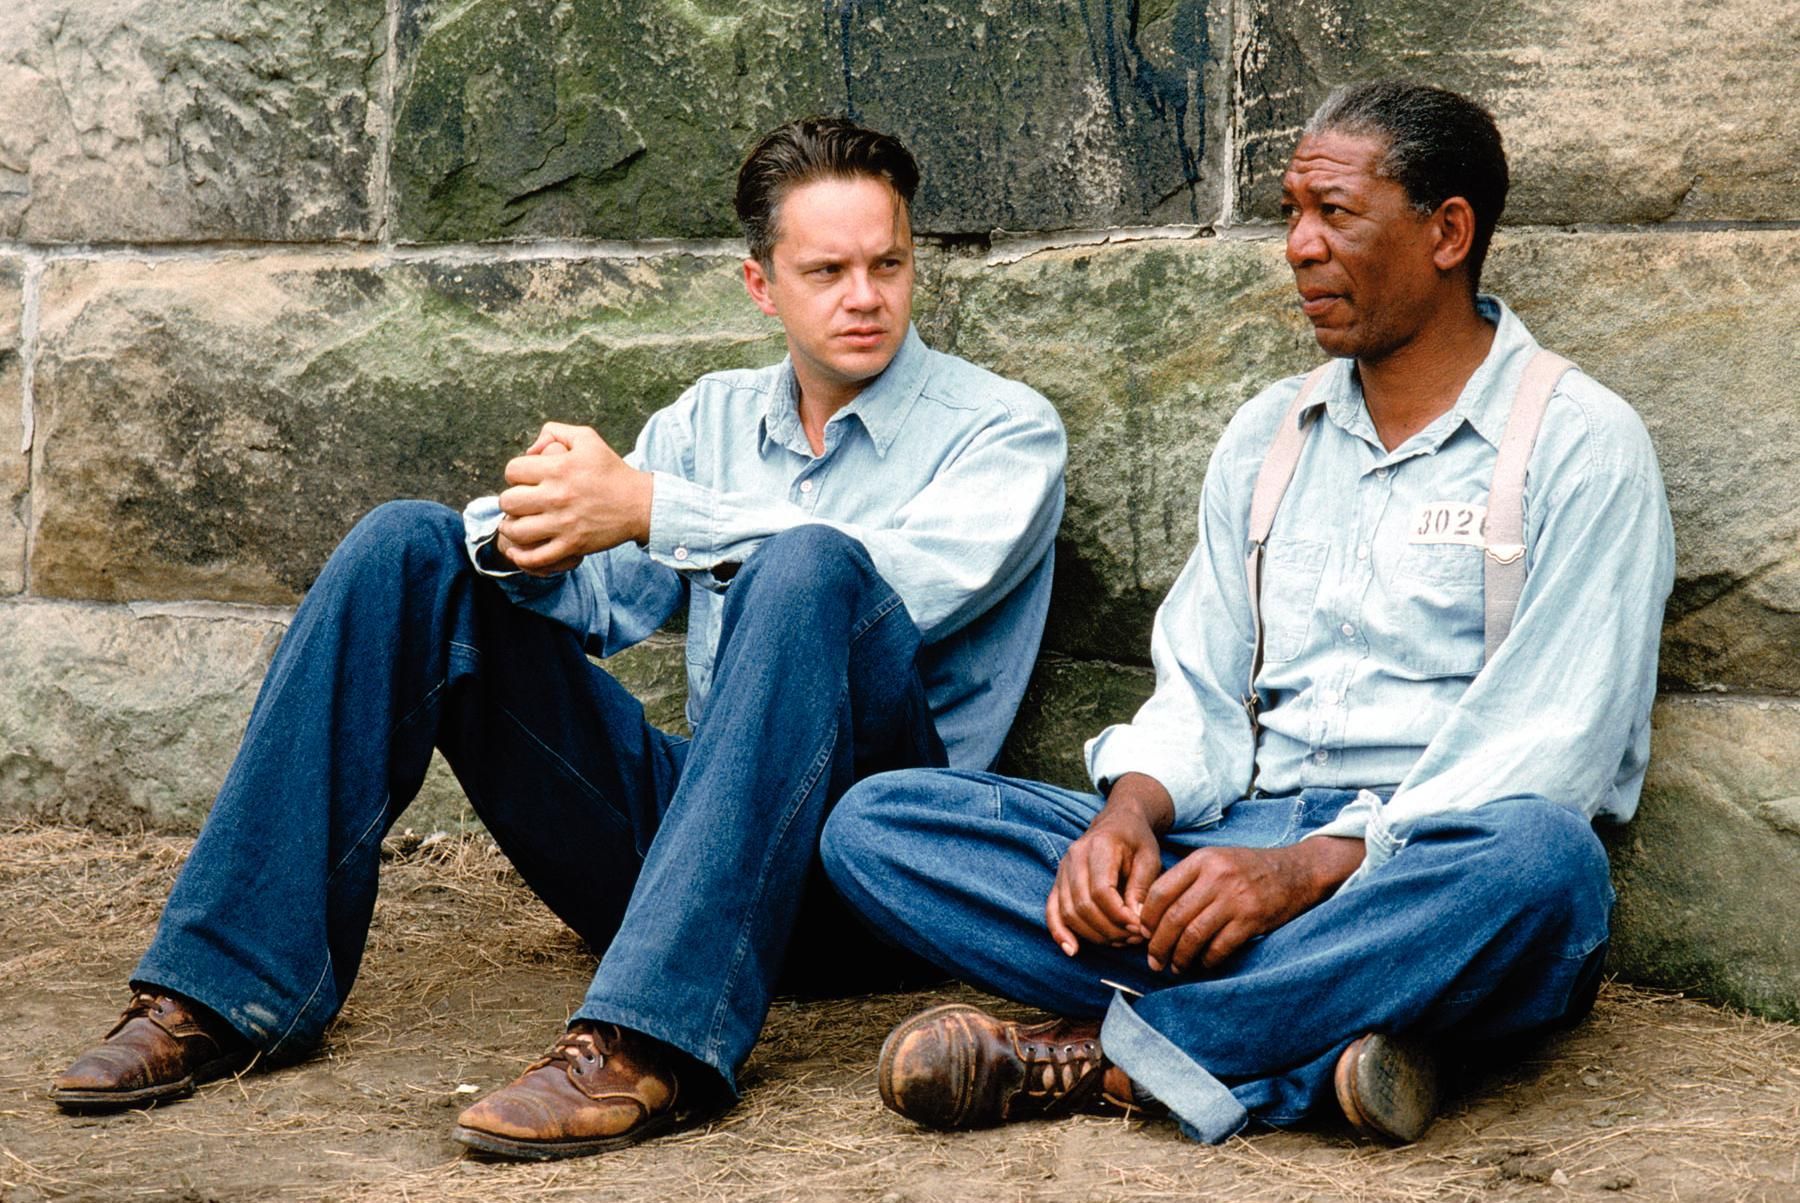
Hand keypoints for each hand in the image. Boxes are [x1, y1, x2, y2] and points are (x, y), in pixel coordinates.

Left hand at [496, 423, 653, 574]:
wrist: (640, 504)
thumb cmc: (612, 470)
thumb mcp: (587, 438)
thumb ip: (555, 431)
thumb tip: (530, 449)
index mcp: (558, 468)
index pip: (513, 471)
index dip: (515, 474)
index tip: (525, 480)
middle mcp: (557, 496)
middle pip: (509, 501)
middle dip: (510, 501)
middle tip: (520, 503)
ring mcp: (564, 523)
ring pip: (516, 530)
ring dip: (511, 527)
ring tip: (516, 524)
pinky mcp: (572, 545)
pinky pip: (536, 557)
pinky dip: (522, 557)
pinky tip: (519, 551)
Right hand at [1045, 773, 1174, 956]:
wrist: (1117, 821)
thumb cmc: (1136, 840)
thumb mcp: (1149, 858)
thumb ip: (1142, 888)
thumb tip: (1135, 922)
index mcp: (1099, 847)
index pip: (1101, 891)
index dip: (1119, 916)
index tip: (1139, 928)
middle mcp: (1074, 857)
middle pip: (1083, 905)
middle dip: (1108, 930)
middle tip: (1132, 939)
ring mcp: (1062, 869)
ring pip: (1068, 912)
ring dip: (1092, 935)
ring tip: (1118, 941)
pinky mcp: (1057, 881)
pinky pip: (1052, 910)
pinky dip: (1059, 932)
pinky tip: (1072, 949)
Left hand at [1138, 836, 1364, 974]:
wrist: (1297, 871)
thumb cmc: (1249, 869)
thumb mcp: (1216, 860)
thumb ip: (1187, 880)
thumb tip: (1153, 915)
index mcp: (1202, 860)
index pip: (1160, 892)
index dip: (1147, 919)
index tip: (1144, 935)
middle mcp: (1216, 877)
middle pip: (1173, 918)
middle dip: (1159, 945)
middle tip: (1154, 961)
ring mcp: (1235, 898)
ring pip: (1193, 936)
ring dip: (1180, 957)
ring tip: (1176, 967)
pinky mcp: (1252, 919)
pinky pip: (1220, 947)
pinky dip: (1208, 960)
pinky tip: (1204, 964)